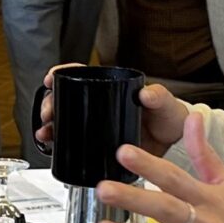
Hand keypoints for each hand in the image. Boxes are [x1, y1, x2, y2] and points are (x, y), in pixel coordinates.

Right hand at [33, 71, 188, 154]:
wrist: (177, 147)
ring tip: (46, 132)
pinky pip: (74, 145)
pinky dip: (60, 146)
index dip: (63, 74)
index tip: (51, 79)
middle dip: (50, 103)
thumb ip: (158, 96)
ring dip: (50, 126)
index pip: (81, 75)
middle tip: (48, 112)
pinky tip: (52, 148)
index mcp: (113, 89)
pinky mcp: (99, 148)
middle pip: (66, 99)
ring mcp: (97, 128)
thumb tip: (147, 94)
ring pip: (65, 122)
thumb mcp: (166, 104)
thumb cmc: (171, 119)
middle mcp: (101, 107)